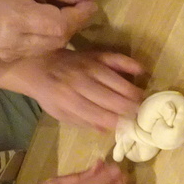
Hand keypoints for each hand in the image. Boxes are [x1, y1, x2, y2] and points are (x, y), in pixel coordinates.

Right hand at [0, 0, 96, 60]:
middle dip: (73, 21)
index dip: (80, 14)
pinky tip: (44, 22)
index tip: (90, 0)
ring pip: (53, 46)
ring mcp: (10, 53)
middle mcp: (13, 42)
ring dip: (63, 30)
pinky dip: (49, 36)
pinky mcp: (9, 57)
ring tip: (58, 10)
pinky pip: (41, 49)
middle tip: (77, 2)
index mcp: (14, 18)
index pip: (59, 24)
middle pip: (59, 38)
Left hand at [4, 48, 143, 131]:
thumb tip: (109, 129)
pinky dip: (129, 63)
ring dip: (132, 91)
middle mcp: (81, 83)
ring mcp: (89, 67)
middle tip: (142, 114)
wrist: (39, 65)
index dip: (116, 121)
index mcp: (70, 101)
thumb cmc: (51, 94)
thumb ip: (83, 121)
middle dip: (129, 108)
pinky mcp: (95, 55)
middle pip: (111, 98)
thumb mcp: (61, 114)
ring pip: (116, 80)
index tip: (129, 126)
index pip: (98, 114)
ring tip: (143, 100)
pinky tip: (141, 71)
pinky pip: (115, 58)